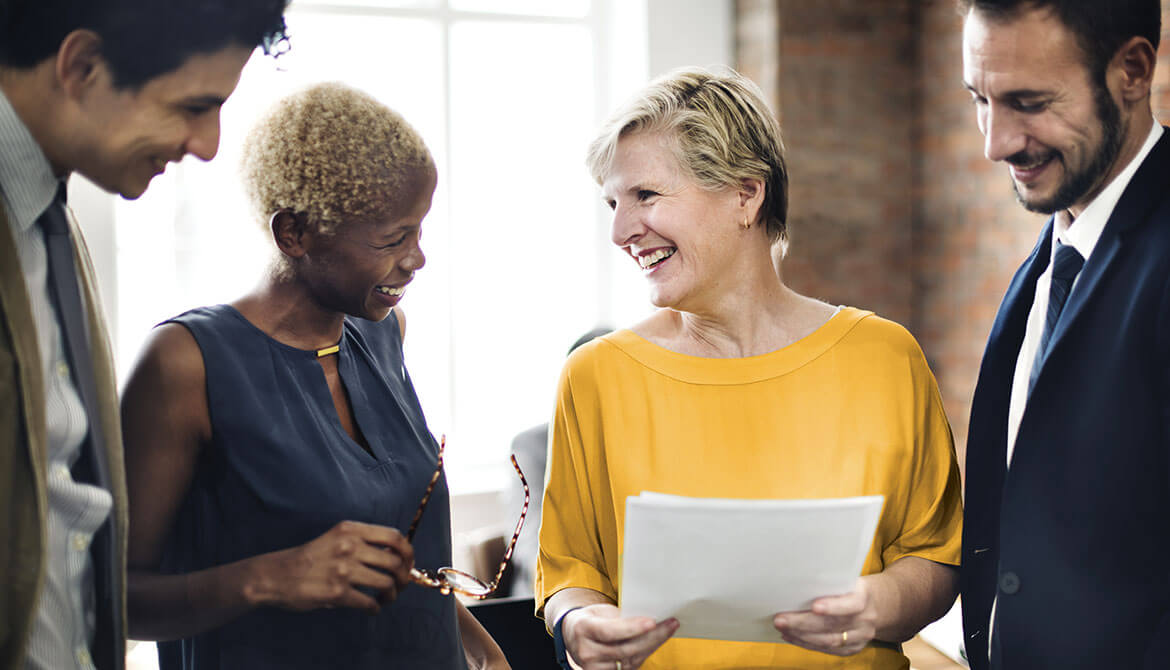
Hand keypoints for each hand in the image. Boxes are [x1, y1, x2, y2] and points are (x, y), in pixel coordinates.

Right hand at [251, 520, 413, 613]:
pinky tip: (371, 608)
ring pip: (386, 583)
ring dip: (391, 595)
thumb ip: (363, 543)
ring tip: (386, 598)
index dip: (408, 552)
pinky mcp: (336, 592)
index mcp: (351, 530)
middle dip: (403, 577)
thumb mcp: (336, 538)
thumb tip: (396, 556)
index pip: (394, 537)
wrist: (277, 574)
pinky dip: (374, 608)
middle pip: (395, 562)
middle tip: (400, 586)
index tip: (408, 563)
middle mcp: (349, 546)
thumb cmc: (310, 557)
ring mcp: (343, 569)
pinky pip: (368, 602)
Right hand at [562, 603, 678, 669]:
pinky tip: (655, 643)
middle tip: (670, 624)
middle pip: (625, 649)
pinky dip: (644, 654)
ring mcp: (594, 667)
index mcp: (583, 629)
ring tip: (667, 631)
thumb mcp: (600, 612)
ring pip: (631, 660)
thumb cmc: (591, 620)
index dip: (631, 628)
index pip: (610, 631)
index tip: (652, 622)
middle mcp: (586, 652)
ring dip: (652, 646)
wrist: (573, 636)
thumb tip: (648, 618)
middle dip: (651, 637)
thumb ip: (620, 617)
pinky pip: (630, 667)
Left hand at [772, 577, 876, 655]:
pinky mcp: (853, 648)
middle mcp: (865, 619)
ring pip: (828, 640)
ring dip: (801, 636)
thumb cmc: (852, 588)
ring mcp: (860, 637)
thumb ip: (830, 582)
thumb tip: (795, 581)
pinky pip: (828, 650)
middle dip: (803, 623)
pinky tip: (791, 637)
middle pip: (833, 625)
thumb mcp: (848, 579)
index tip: (814, 606)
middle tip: (780, 619)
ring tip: (782, 628)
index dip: (834, 606)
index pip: (852, 604)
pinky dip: (807, 644)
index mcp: (864, 597)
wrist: (878, 604)